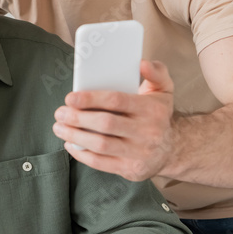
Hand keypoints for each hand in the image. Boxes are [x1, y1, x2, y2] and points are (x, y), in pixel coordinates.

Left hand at [53, 60, 175, 180]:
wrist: (173, 150)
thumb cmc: (158, 115)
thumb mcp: (163, 91)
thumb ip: (155, 73)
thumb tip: (143, 63)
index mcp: (152, 109)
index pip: (116, 101)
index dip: (90, 99)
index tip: (70, 98)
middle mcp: (148, 132)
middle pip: (106, 124)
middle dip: (78, 118)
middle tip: (60, 113)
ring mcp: (140, 153)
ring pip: (101, 145)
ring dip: (75, 136)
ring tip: (59, 128)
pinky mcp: (131, 170)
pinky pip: (101, 163)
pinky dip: (82, 154)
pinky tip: (70, 144)